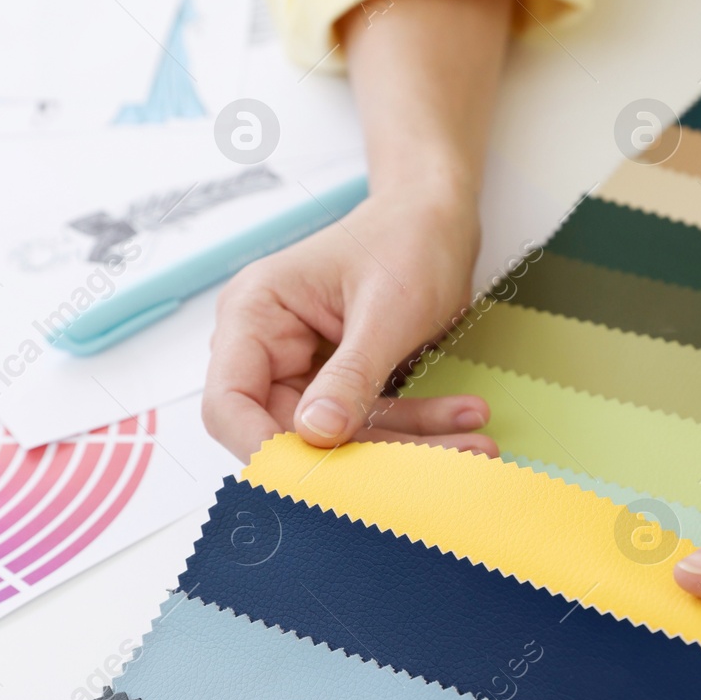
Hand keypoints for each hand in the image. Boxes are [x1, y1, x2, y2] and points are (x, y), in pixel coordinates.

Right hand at [202, 191, 497, 461]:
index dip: (261, 449)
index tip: (314, 484)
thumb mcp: (386, 310)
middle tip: (428, 469)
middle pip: (290, 431)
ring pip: (337, 435)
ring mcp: (301, 366)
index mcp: (254, 313)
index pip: (229, 402)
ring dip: (403, 444)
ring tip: (471, 445)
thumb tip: (317, 436)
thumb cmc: (407, 238)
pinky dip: (415, 426)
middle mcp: (267, 344)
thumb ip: (352, 375)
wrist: (436, 215)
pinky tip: (463, 422)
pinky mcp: (337, 379)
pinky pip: (367, 420)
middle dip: (363, 455)